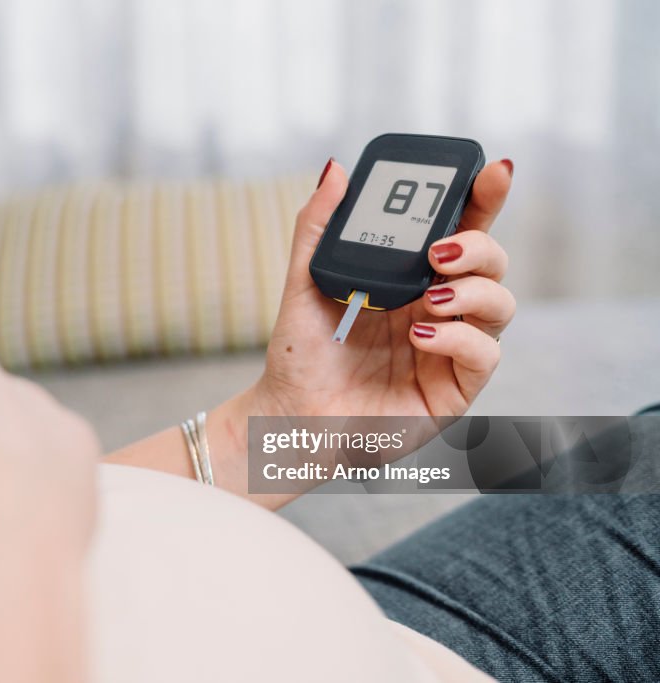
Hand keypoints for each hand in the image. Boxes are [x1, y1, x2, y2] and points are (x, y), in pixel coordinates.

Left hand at [256, 159, 514, 418]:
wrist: (291, 416)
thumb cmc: (301, 356)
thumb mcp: (303, 283)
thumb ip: (317, 226)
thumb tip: (335, 170)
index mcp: (410, 278)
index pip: (459, 230)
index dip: (483, 198)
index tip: (492, 170)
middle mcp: (437, 308)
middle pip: (492, 263)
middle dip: (479, 246)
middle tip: (439, 251)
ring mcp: (450, 348)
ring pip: (500, 305)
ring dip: (473, 290)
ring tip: (431, 296)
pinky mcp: (454, 389)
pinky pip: (484, 355)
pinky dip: (459, 338)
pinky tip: (421, 335)